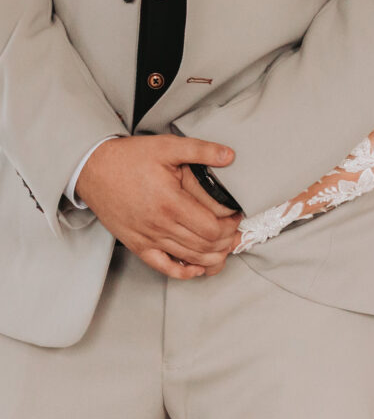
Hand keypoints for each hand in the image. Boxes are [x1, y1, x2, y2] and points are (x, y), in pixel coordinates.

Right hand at [76, 135, 241, 278]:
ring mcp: (148, 239)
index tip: (236, 217)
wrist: (92, 169)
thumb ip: (200, 150)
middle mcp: (160, 226)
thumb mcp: (166, 146)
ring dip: (213, 257)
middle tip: (235, 232)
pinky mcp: (137, 245)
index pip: (213, 229)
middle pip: (205, 246)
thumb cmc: (129, 158)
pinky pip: (165, 268)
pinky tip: (198, 267)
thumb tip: (230, 155)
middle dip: (227, 242)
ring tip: (225, 247)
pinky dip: (185, 271)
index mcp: (171, 203)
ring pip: (190, 259)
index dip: (230, 226)